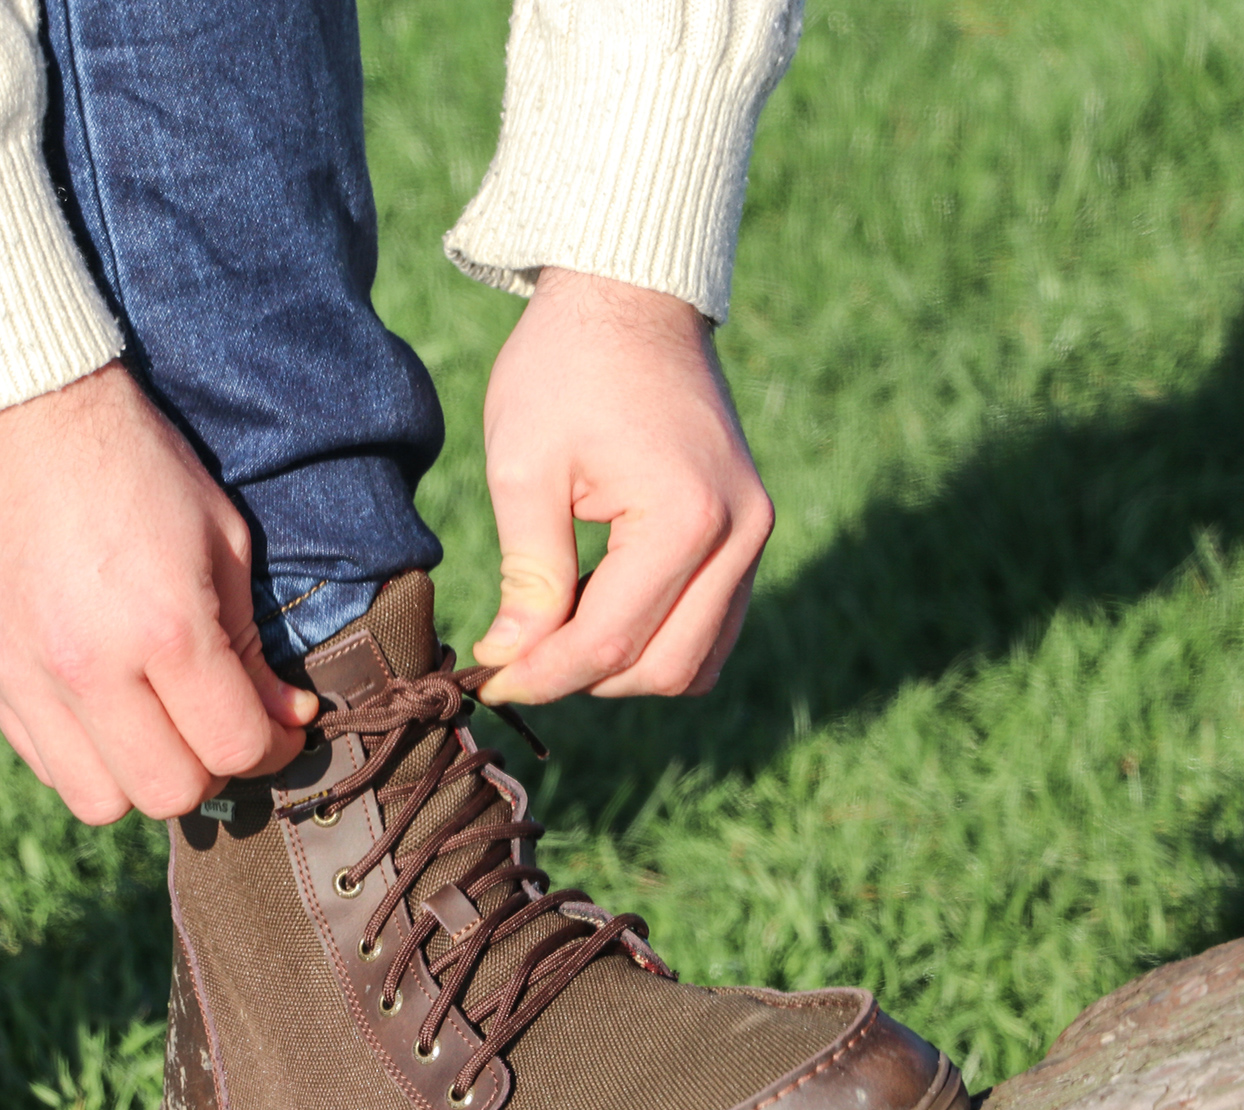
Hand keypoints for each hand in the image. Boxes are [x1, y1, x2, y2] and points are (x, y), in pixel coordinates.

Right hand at [0, 364, 317, 824]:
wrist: (16, 412)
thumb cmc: (138, 464)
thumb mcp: (221, 541)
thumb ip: (251, 645)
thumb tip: (284, 720)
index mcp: (165, 628)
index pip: (234, 748)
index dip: (272, 747)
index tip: (277, 723)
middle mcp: (92, 669)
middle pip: (170, 793)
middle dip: (210, 770)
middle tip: (219, 726)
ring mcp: (30, 680)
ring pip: (102, 801)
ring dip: (143, 777)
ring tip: (159, 727)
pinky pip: (47, 766)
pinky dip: (87, 758)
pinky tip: (107, 711)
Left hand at [471, 268, 773, 705]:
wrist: (631, 296)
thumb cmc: (566, 367)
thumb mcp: (524, 468)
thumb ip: (527, 574)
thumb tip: (509, 660)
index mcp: (688, 518)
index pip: (610, 642)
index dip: (542, 675)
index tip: (486, 679)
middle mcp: (742, 534)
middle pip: (664, 669)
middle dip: (583, 678)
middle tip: (515, 657)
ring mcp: (756, 534)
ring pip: (695, 661)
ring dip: (623, 667)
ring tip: (554, 627)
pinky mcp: (750, 531)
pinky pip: (712, 626)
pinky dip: (655, 639)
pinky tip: (596, 606)